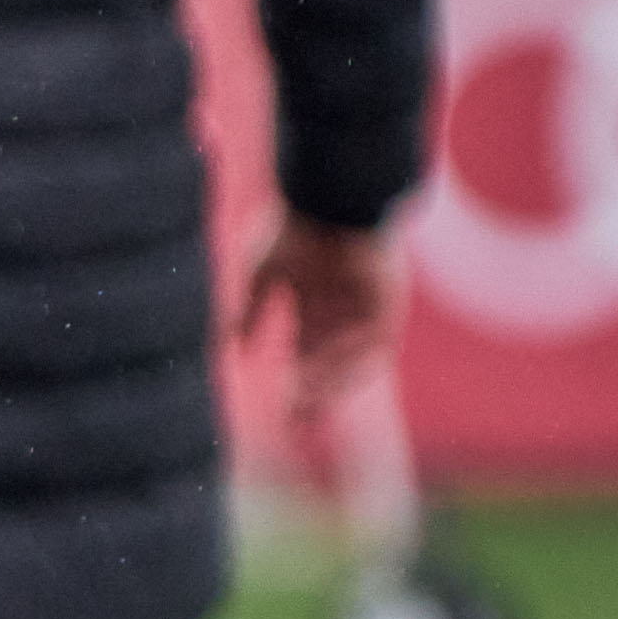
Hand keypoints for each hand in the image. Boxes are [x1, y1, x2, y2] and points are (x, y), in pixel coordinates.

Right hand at [238, 213, 396, 429]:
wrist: (330, 198)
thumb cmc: (291, 228)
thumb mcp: (258, 273)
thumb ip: (246, 311)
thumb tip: (231, 350)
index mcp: (312, 299)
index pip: (304, 351)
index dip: (294, 382)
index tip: (280, 410)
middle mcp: (340, 308)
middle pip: (329, 362)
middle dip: (313, 393)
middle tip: (293, 421)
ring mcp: (366, 307)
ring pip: (351, 358)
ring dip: (330, 383)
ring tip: (305, 403)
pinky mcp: (386, 302)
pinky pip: (376, 344)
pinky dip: (352, 363)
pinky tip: (327, 377)